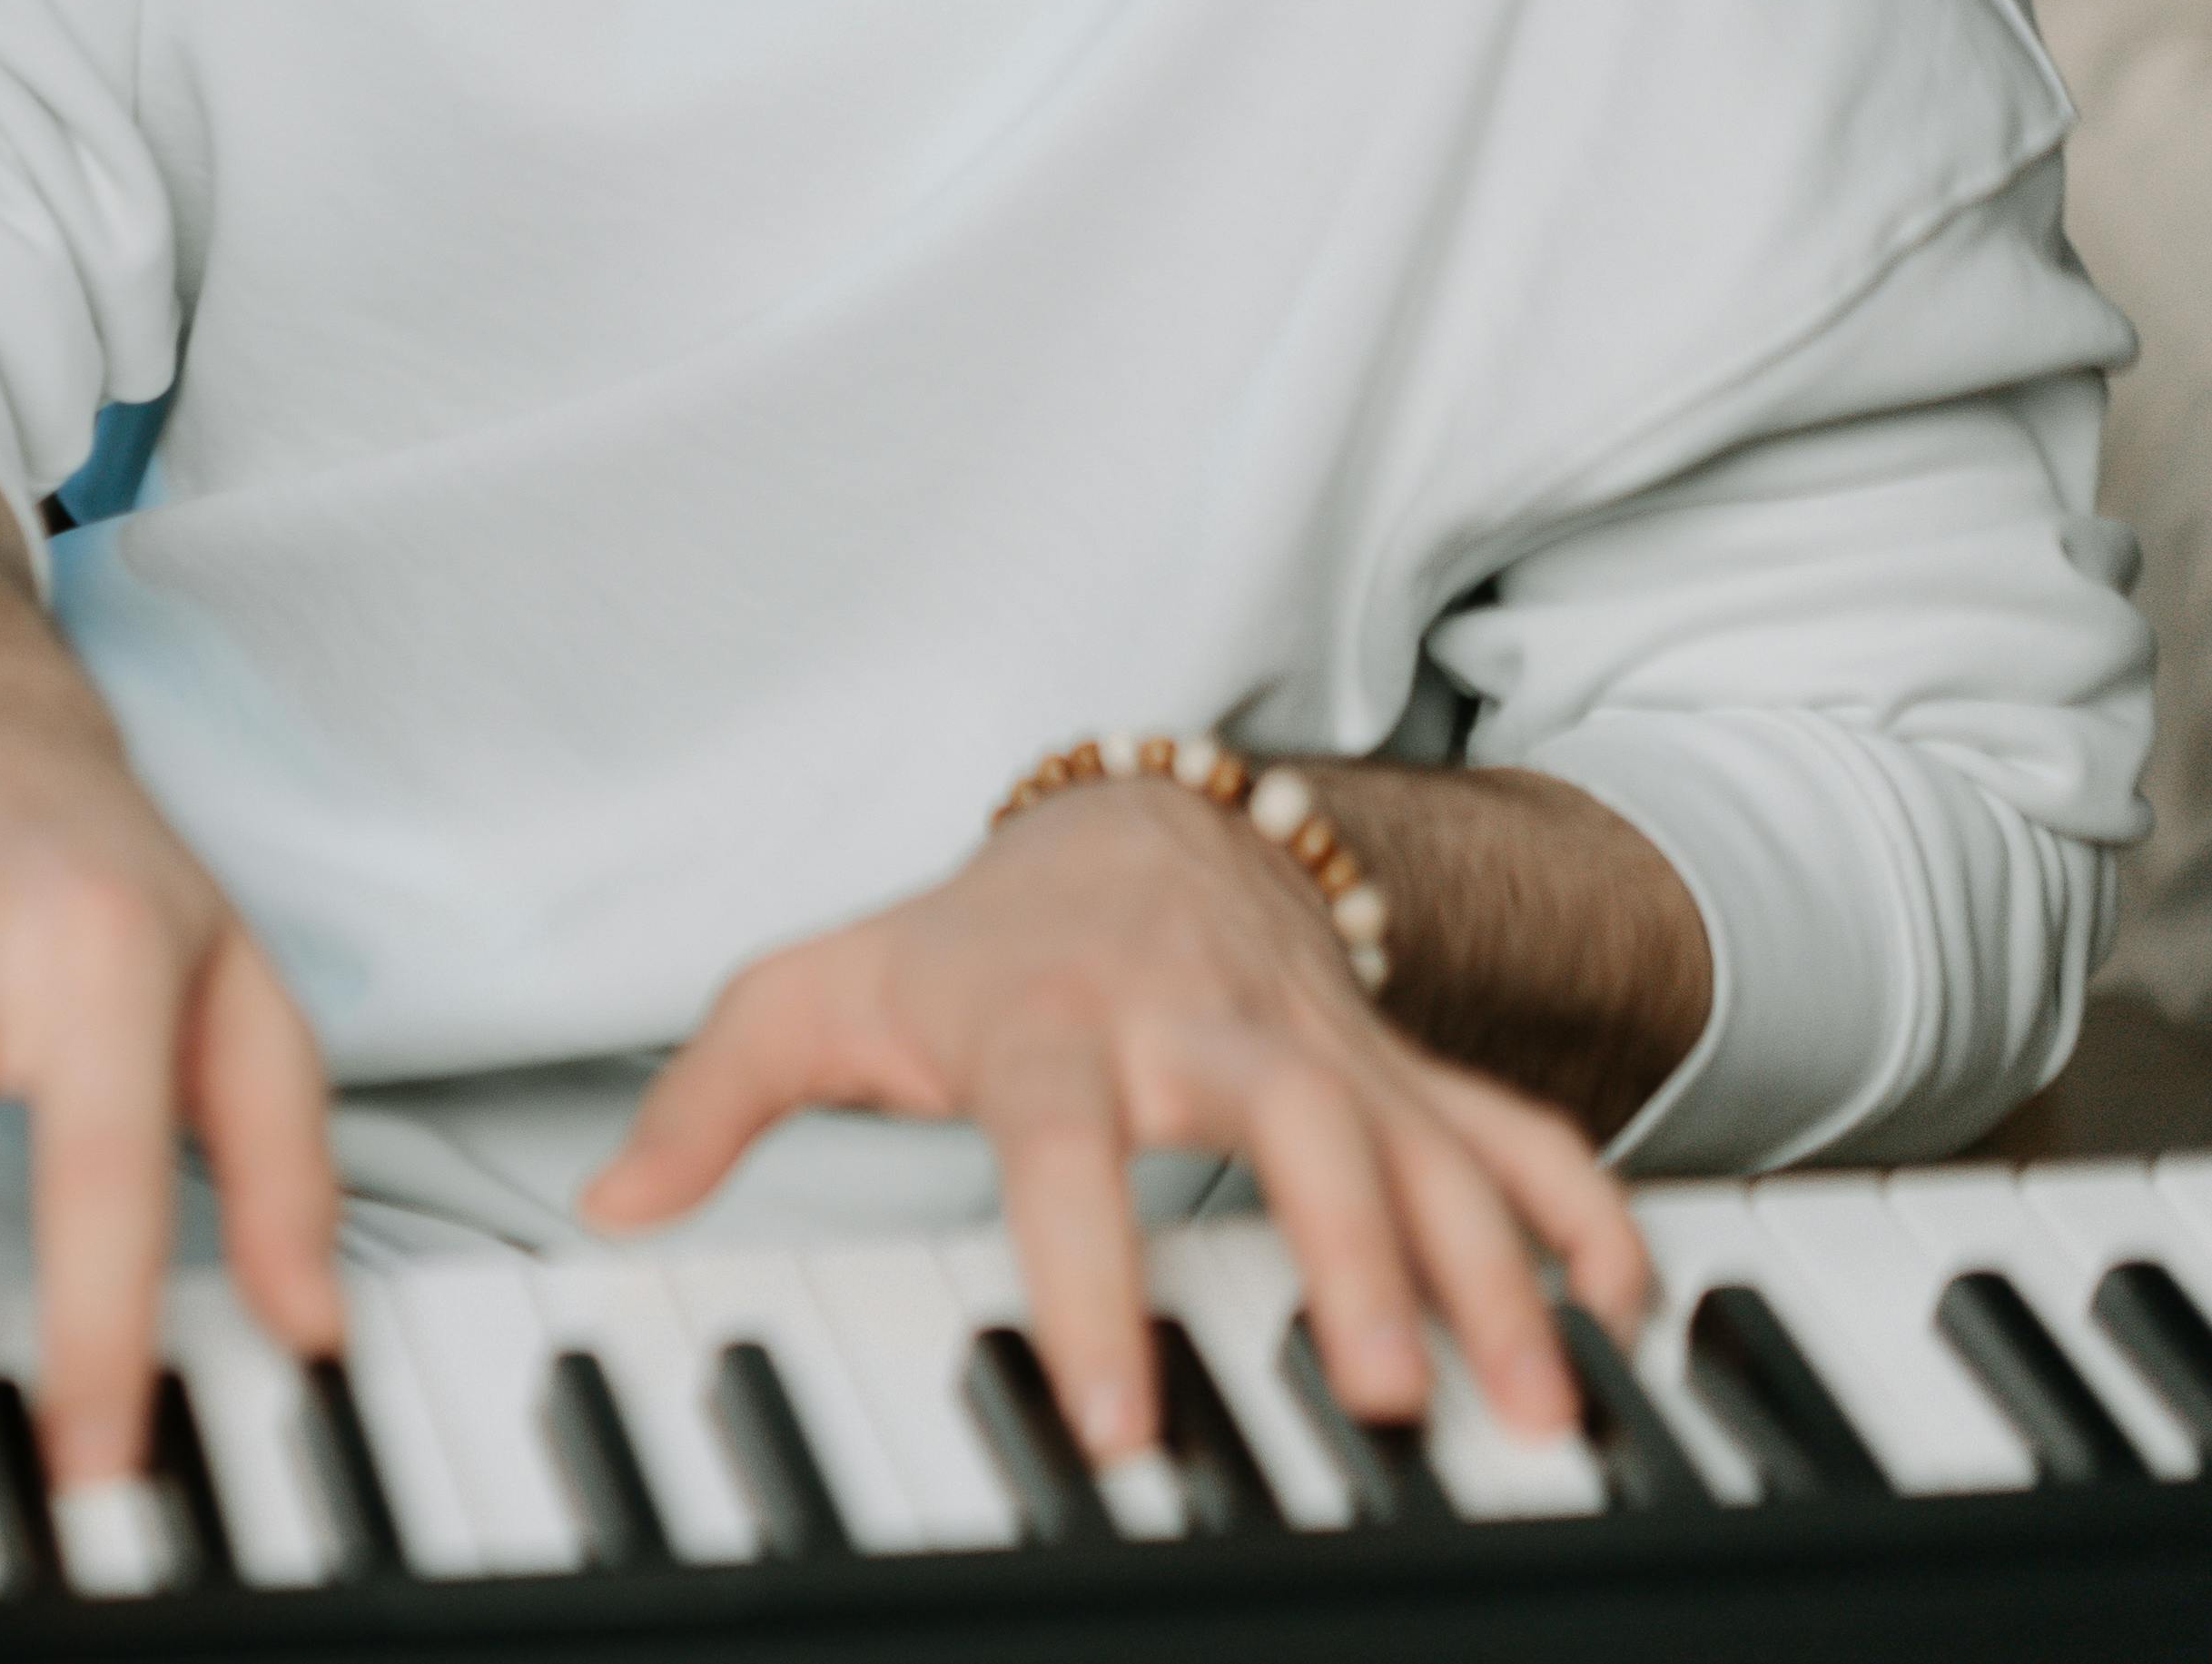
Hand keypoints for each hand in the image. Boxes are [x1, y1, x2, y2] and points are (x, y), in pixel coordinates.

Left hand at [578, 776, 1647, 1463]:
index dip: (1082, 1271)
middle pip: (1291, 1128)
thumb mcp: (812, 996)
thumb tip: (601, 1201)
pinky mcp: (1395, 1061)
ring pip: (1428, 1142)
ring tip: (1541, 1403)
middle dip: (1350, 1260)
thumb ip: (709, 1097)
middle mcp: (1201, 1026)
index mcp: (1049, 1024)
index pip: (1061, 1146)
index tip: (1112, 1404)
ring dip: (1492, 1269)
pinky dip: (1582, 1215)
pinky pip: (1515, 1130)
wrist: (1126, 820)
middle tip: (1382, 1397)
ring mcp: (1318, 1042)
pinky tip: (1625, 1314)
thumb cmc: (963, 940)